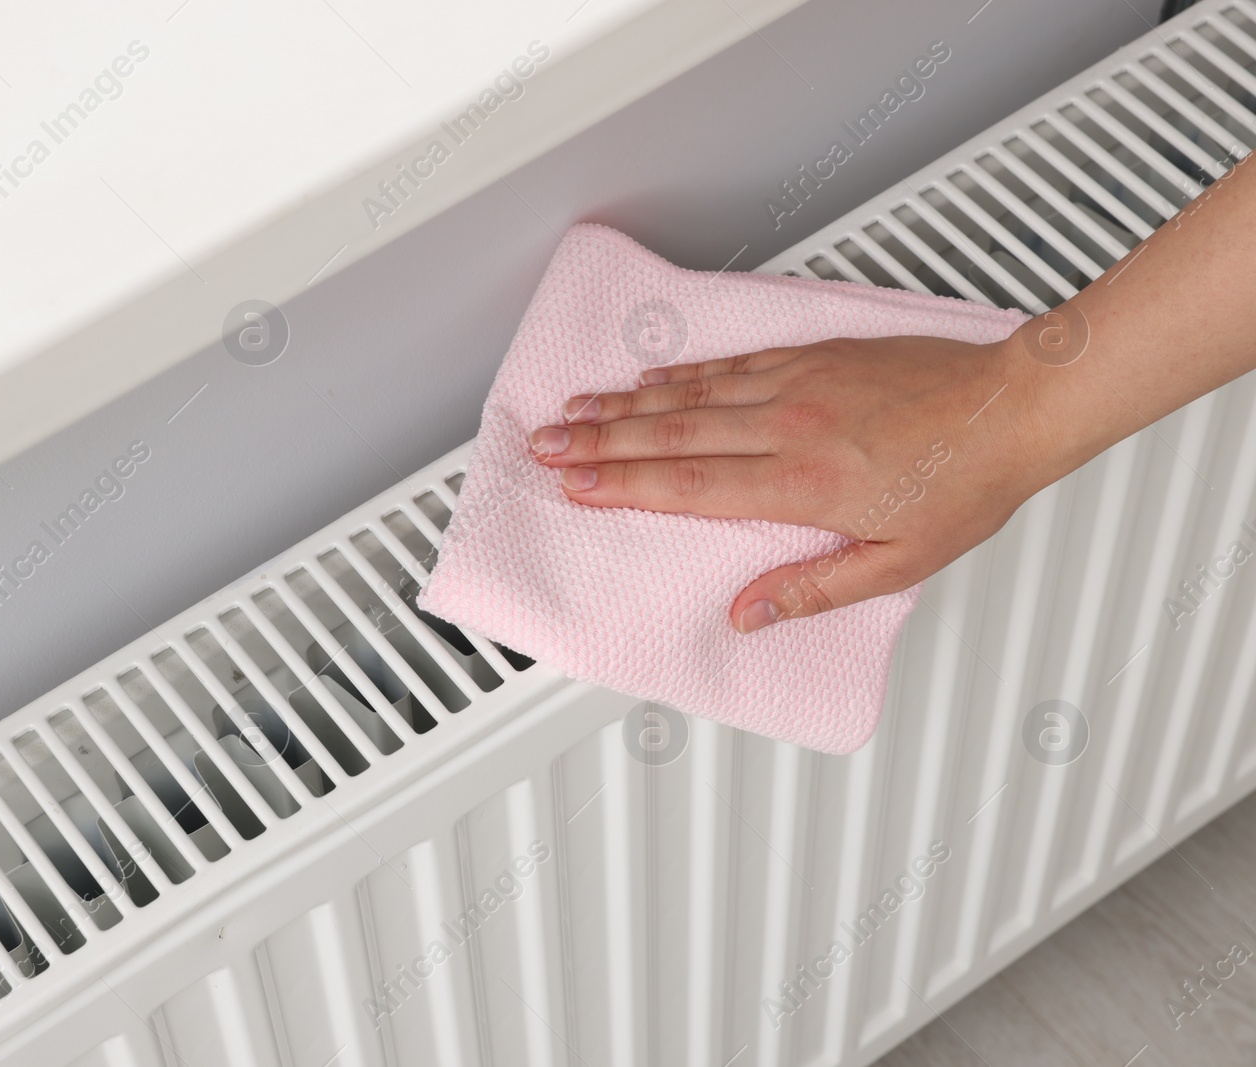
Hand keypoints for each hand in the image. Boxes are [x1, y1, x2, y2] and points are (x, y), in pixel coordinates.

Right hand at [528, 335, 1053, 632]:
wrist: (1014, 404)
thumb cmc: (965, 486)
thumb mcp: (898, 564)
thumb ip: (812, 590)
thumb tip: (745, 615)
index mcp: (803, 486)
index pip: (688, 485)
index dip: (623, 486)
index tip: (574, 486)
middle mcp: (788, 428)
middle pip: (670, 434)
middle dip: (598, 441)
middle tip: (544, 443)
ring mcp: (796, 385)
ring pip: (690, 395)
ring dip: (625, 404)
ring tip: (574, 408)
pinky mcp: (812, 358)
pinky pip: (730, 366)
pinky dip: (682, 374)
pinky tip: (648, 379)